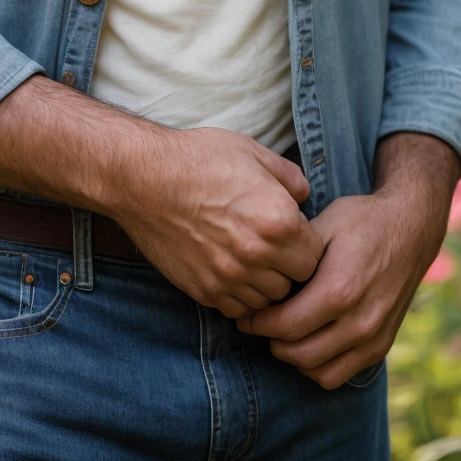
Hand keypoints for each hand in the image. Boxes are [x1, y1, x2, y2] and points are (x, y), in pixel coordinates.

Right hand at [114, 126, 324, 319]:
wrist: (143, 178)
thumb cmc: (199, 159)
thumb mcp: (252, 152)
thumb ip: (290, 178)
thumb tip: (304, 198)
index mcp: (278, 220)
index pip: (316, 254)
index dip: (307, 241)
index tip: (293, 232)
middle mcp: (258, 255)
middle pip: (297, 282)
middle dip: (291, 265)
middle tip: (275, 247)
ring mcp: (229, 277)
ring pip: (269, 300)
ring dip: (266, 283)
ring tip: (252, 258)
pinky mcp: (204, 290)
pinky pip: (238, 309)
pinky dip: (240, 295)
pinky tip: (231, 270)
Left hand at [237, 133, 457, 387]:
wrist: (410, 229)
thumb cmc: (361, 222)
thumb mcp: (322, 226)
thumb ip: (291, 256)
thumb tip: (257, 278)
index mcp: (339, 289)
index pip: (284, 325)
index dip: (257, 323)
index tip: (244, 314)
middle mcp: (359, 321)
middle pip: (297, 352)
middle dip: (270, 339)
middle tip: (258, 322)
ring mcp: (373, 338)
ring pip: (317, 371)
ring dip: (293, 356)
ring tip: (282, 331)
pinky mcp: (381, 347)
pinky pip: (339, 374)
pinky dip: (318, 365)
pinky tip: (309, 340)